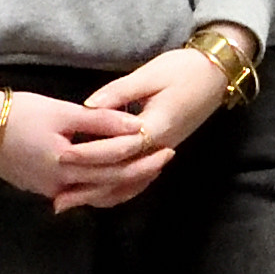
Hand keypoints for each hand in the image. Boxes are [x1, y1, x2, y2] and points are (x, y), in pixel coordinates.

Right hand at [0, 82, 150, 204]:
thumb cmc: (17, 113)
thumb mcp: (62, 111)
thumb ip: (101, 121)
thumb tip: (137, 127)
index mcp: (66, 166)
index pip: (115, 168)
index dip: (143, 159)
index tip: (165, 148)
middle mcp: (59, 186)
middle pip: (109, 186)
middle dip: (139, 174)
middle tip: (164, 160)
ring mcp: (48, 191)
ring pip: (95, 195)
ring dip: (121, 184)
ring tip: (144, 169)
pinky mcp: (40, 188)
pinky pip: (79, 193)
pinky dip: (99, 186)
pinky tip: (112, 176)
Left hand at [47, 49, 231, 209]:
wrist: (217, 74)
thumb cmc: (184, 69)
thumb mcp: (150, 75)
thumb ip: (118, 93)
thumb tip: (87, 106)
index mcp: (156, 126)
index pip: (117, 148)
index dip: (89, 154)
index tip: (62, 157)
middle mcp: (160, 146)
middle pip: (121, 175)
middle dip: (89, 187)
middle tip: (57, 198)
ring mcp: (162, 152)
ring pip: (130, 183)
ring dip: (101, 195)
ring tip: (71, 204)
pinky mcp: (162, 151)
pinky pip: (139, 179)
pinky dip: (118, 190)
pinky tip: (98, 194)